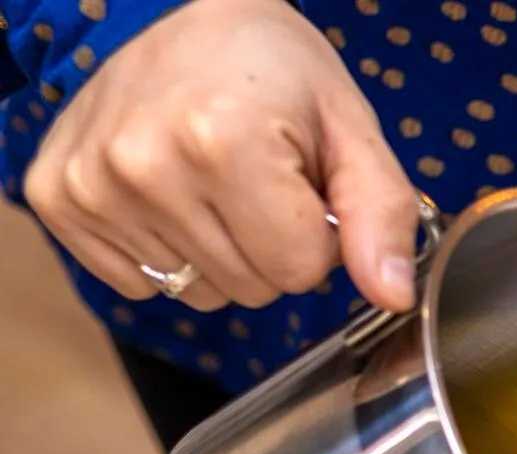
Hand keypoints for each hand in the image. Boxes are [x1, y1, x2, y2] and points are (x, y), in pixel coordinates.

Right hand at [24, 0, 416, 313]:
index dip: (316, 237)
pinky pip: (138, 284)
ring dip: (219, 250)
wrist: (170, 12)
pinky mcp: (57, 198)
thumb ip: (382, 215)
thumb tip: (392, 295)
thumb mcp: (350, 129)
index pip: (299, 271)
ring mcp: (91, 184)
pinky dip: (164, 251)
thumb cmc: (271, 69)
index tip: (300, 184)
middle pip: (250, 289)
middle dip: (271, 246)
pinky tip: (168, 193)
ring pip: (197, 292)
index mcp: (223, 141)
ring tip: (213, 180)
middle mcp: (144, 164)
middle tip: (259, 179)